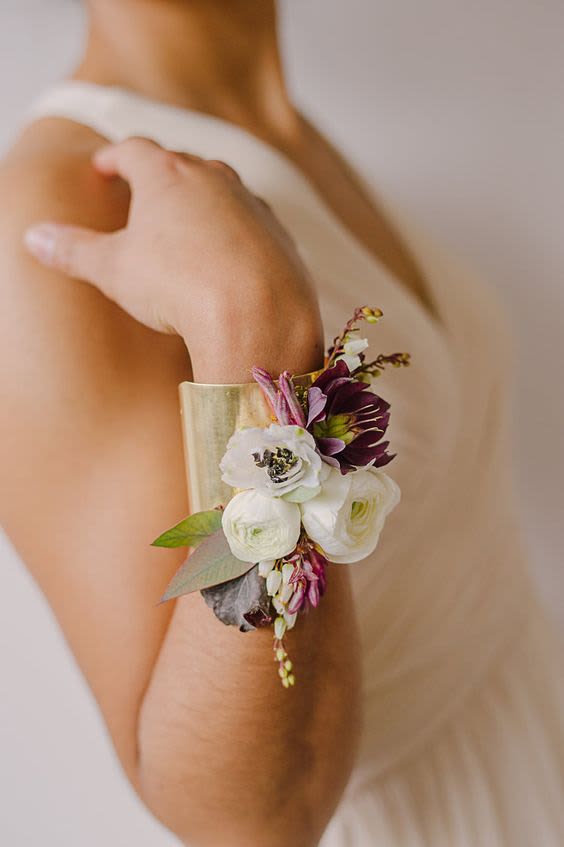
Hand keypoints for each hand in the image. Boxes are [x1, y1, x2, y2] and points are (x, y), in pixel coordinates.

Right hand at [24, 138, 322, 380]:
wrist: (257, 313)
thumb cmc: (180, 284)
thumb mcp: (114, 269)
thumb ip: (74, 250)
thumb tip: (36, 237)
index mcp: (167, 175)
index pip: (135, 151)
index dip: (115, 157)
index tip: (105, 166)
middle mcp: (215, 179)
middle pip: (183, 165)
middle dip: (162, 175)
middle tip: (147, 189)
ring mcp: (252, 205)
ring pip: (223, 192)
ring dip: (205, 202)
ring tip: (189, 222)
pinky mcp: (280, 236)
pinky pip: (253, 226)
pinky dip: (237, 234)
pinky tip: (230, 256)